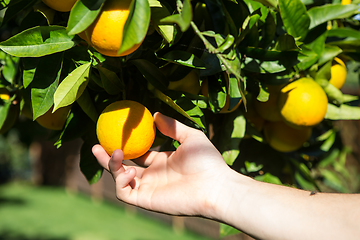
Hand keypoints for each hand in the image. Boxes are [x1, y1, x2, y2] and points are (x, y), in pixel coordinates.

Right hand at [92, 112, 230, 216]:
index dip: (125, 146)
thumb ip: (172, 126)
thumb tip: (154, 115)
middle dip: (107, 157)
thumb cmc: (207, 161)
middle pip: (123, 167)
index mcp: (161, 162)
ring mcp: (148, 188)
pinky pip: (124, 193)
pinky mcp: (146, 200)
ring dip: (112, 166)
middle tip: (95, 144)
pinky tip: (129, 171)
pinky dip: (120, 181)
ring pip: (120, 179)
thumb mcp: (190, 136)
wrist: (215, 185)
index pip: (138, 154)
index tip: (113, 133)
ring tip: (114, 152)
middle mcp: (152, 176)